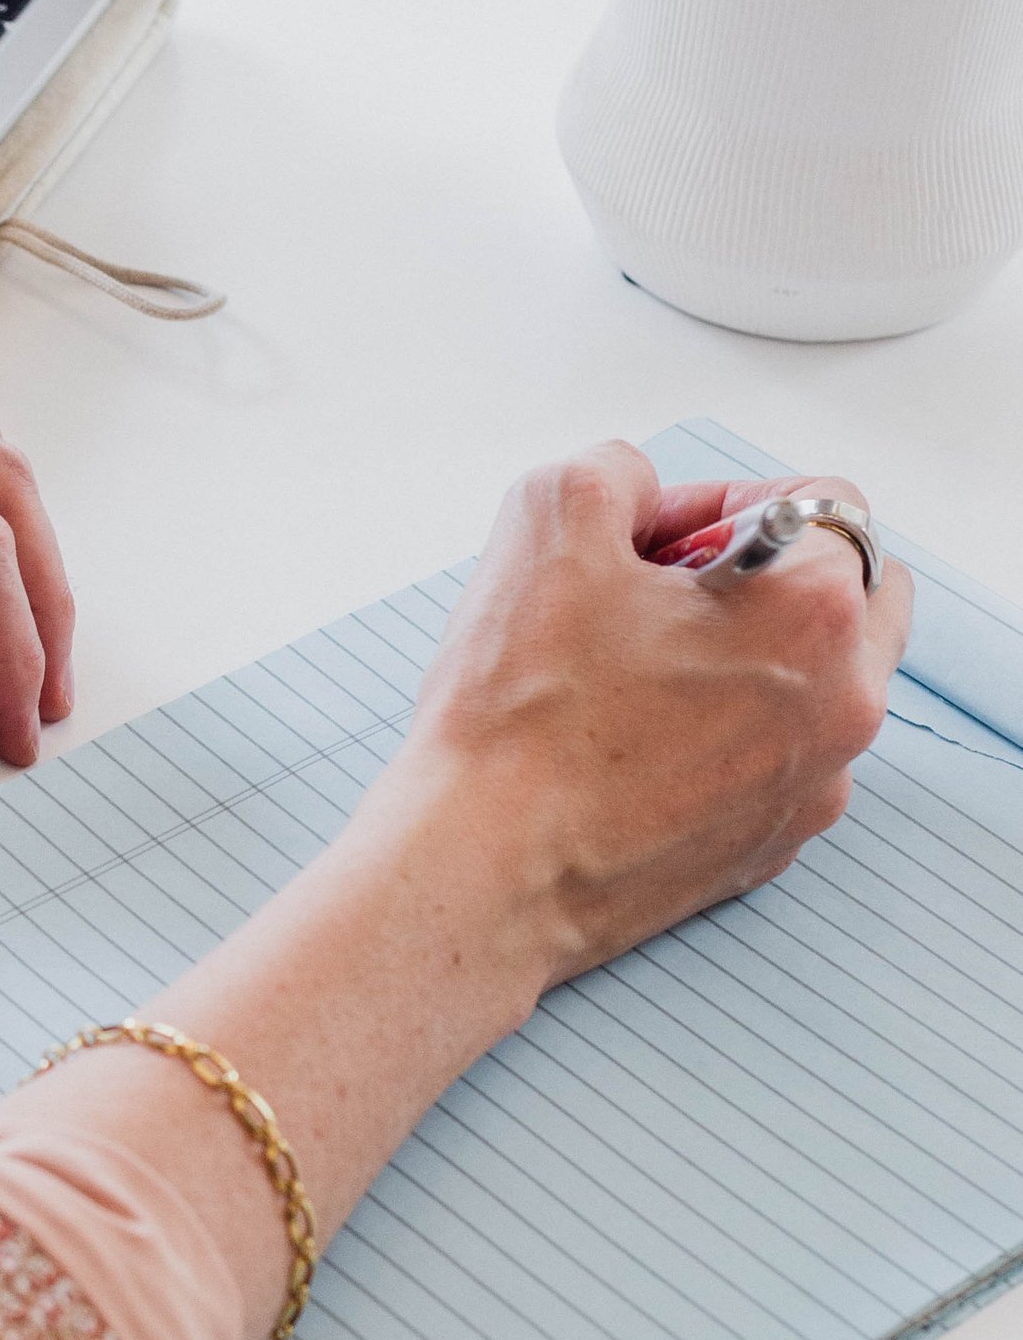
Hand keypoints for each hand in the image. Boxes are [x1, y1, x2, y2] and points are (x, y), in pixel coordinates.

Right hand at [389, 441, 909, 991]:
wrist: (486, 869)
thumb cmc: (520, 714)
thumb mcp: (549, 517)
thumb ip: (620, 469)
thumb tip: (643, 493)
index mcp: (814, 611)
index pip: (825, 502)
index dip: (725, 500)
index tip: (657, 540)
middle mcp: (843, 701)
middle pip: (852, 592)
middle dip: (767, 575)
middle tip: (662, 596)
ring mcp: (816, 783)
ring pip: (818, 679)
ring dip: (750, 654)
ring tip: (638, 673)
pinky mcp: (774, 842)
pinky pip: (779, 756)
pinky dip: (727, 733)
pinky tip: (634, 741)